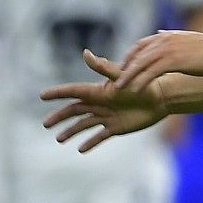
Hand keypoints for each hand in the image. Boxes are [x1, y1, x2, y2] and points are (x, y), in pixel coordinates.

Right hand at [41, 50, 169, 151]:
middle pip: (74, 111)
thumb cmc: (142, 85)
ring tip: (58, 139)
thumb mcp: (120, 76)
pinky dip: (90, 142)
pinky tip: (80, 149)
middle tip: (45, 124)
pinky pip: (99, 136)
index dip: (57, 94)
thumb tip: (85, 53)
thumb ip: (103, 67)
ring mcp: (106, 116)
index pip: (73, 92)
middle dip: (59, 117)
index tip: (42, 96)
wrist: (160, 99)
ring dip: (71, 131)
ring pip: (84, 125)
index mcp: (98, 91)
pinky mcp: (116, 128)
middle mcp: (99, 104)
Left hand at [115, 29, 202, 90]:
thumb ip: (171, 36)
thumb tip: (161, 31)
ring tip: (119, 89)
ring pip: (140, 64)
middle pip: (136, 55)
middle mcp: (163, 40)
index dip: (130, 57)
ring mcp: (167, 50)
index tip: (124, 68)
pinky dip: (141, 81)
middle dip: (124, 68)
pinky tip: (136, 91)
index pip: (140, 45)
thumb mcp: (187, 37)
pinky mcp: (172, 61)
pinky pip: (151, 72)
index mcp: (166, 35)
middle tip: (115, 80)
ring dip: (127, 77)